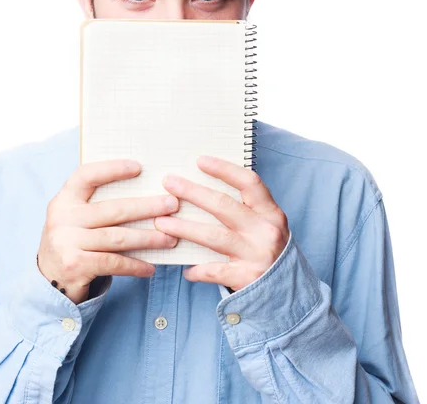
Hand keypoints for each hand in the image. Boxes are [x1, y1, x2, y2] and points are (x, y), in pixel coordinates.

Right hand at [37, 159, 178, 303]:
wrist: (48, 281)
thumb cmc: (73, 242)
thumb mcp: (76, 218)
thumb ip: (97, 204)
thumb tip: (146, 191)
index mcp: (64, 199)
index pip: (87, 175)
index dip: (112, 169)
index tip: (138, 167)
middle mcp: (62, 218)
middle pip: (112, 209)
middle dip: (147, 207)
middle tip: (172, 204)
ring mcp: (66, 242)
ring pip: (117, 237)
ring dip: (148, 238)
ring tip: (170, 238)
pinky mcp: (75, 265)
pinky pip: (113, 262)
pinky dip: (134, 265)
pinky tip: (150, 267)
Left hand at [153, 155, 288, 291]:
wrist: (290, 292)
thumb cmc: (270, 250)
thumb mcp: (266, 224)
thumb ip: (245, 208)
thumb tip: (203, 187)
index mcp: (271, 212)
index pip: (248, 182)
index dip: (224, 169)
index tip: (200, 160)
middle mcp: (265, 231)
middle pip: (223, 206)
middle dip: (192, 192)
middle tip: (169, 183)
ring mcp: (256, 255)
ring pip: (214, 237)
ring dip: (184, 228)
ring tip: (161, 222)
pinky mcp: (247, 278)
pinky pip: (214, 271)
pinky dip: (197, 270)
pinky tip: (185, 268)